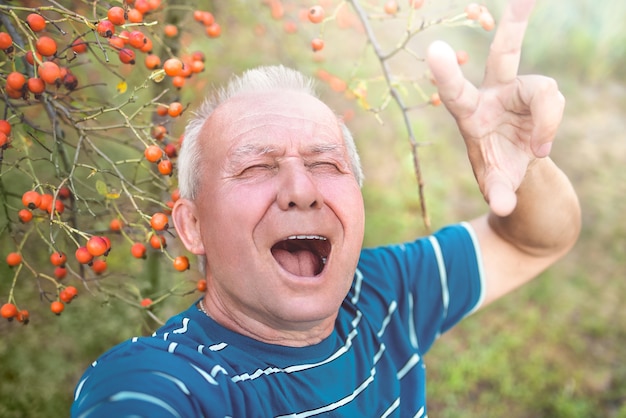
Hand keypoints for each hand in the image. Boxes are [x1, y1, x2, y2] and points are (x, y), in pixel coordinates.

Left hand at [426, 0, 564, 215]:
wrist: (520, 169)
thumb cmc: (497, 173)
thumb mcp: (495, 185)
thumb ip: (498, 194)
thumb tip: (503, 205)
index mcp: (470, 114)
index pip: (457, 92)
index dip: (447, 74)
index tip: (436, 49)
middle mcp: (494, 94)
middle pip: (506, 53)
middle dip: (516, 22)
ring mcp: (521, 91)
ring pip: (545, 89)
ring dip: (546, 121)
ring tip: (537, 150)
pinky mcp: (542, 96)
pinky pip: (556, 100)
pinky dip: (552, 125)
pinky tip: (541, 146)